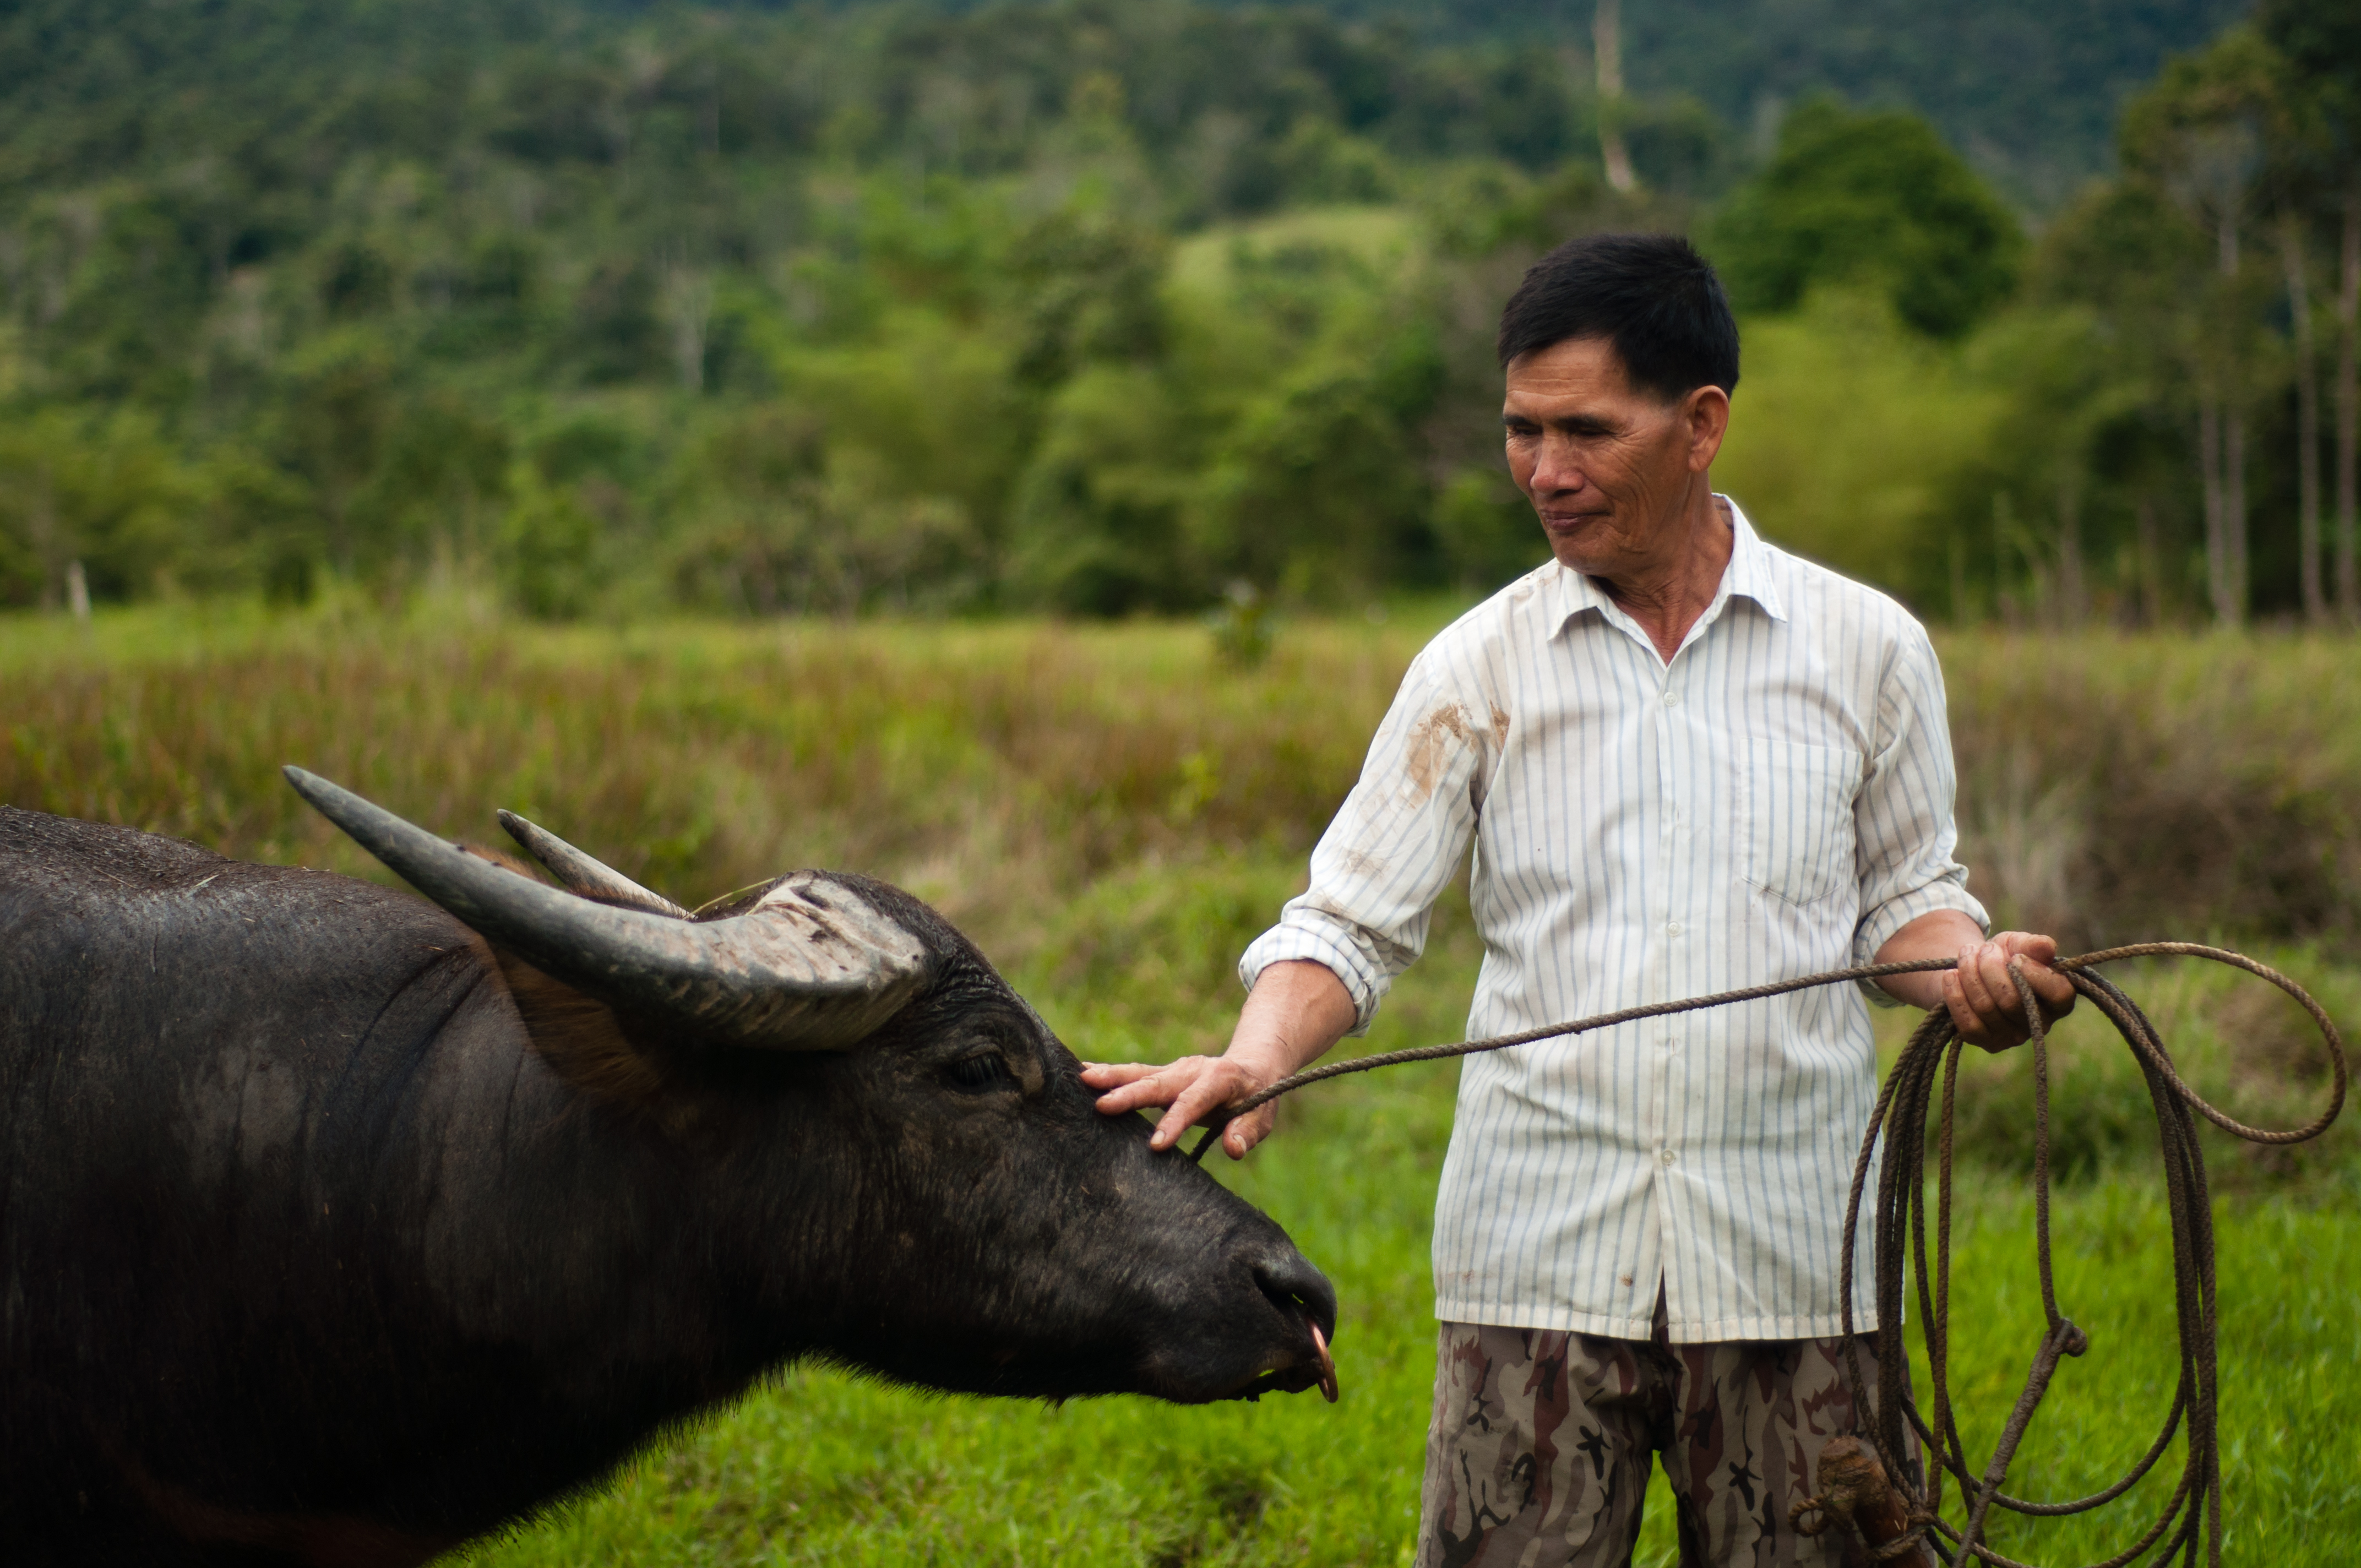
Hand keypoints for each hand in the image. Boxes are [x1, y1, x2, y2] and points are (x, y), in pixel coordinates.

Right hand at [1082, 959, 1357, 1158]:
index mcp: (1220, 1079)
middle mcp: (1193, 1070)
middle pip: (1158, 1082)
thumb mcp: (1262, 1116)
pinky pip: (1134, 1073)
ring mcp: (1175, 1069)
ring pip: (1140, 1072)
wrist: (1253, 1066)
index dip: (1176, 1122)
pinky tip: (1082, 1074)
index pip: (1195, 1101)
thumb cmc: (1258, 1097)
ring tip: (1081, 1079)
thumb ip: (1247, 1130)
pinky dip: (1109, 1074)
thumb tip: (1233, 1149)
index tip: (1156, 1145)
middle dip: (1130, 1094)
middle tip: (1102, 1106)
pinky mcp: (1162, 1074)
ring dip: (1111, 1076)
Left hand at [1944, 932, 2075, 1051]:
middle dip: (1990, 967)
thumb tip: (2046, 946)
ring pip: (1986, 1008)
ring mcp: (2014, 1037)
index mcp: (2059, 1000)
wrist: (1976, 969)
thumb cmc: (2006, 956)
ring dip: (1969, 975)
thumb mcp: (2019, 944)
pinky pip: (1968, 1024)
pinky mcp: (1989, 1043)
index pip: (2059, 993)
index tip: (2015, 956)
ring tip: (1966, 955)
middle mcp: (2041, 1024)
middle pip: (2011, 1000)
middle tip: (1983, 949)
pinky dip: (1955, 996)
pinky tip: (1951, 976)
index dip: (2035, 973)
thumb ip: (2033, 944)